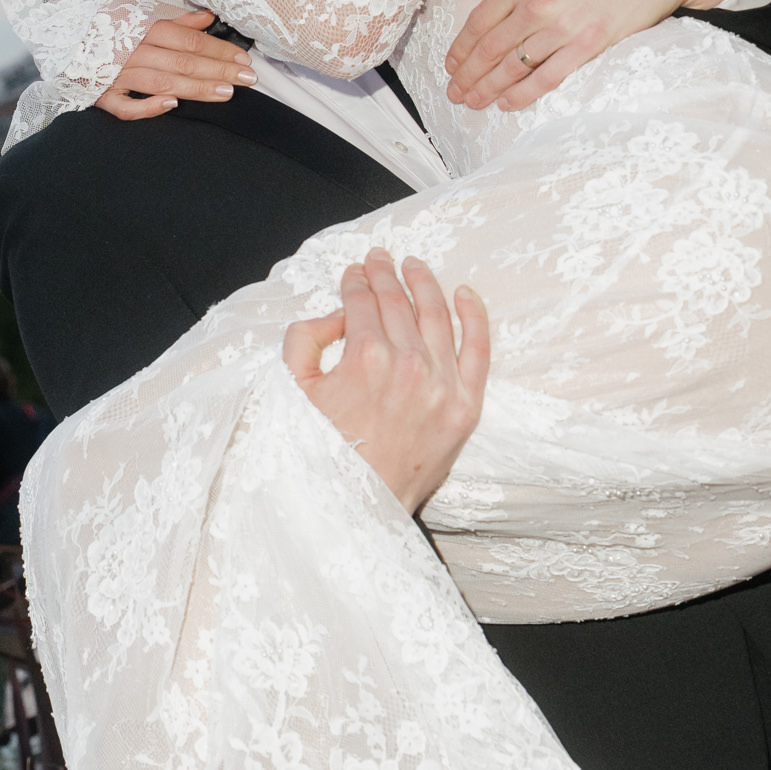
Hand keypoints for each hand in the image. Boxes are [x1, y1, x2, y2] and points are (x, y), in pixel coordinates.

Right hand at [94, 10, 256, 122]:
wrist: (62, 41)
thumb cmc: (107, 30)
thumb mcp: (141, 17)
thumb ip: (176, 21)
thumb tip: (208, 17)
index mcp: (142, 28)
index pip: (188, 40)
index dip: (217, 50)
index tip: (243, 60)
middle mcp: (132, 50)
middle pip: (182, 62)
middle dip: (217, 70)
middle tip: (247, 79)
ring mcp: (116, 75)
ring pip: (162, 83)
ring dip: (195, 89)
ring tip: (225, 93)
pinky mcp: (102, 96)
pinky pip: (125, 107)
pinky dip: (147, 107)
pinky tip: (172, 106)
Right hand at [282, 250, 490, 516]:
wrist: (356, 511)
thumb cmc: (320, 453)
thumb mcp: (293, 391)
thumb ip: (305, 339)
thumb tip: (336, 315)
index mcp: (364, 357)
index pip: (362, 302)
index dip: (355, 281)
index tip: (354, 272)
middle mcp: (408, 365)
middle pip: (398, 303)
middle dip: (385, 275)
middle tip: (380, 259)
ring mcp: (441, 386)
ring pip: (436, 315)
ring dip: (424, 284)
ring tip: (414, 266)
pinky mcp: (465, 408)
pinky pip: (478, 351)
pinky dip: (474, 317)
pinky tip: (465, 294)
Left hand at [443, 0, 763, 108]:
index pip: (480, 20)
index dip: (460, 47)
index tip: (450, 63)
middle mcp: (540, 5)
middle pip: (491, 49)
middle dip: (468, 75)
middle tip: (455, 91)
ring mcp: (565, 28)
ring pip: (514, 67)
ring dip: (488, 89)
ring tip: (473, 102)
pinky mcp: (591, 44)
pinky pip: (549, 76)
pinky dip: (524, 94)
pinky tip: (508, 103)